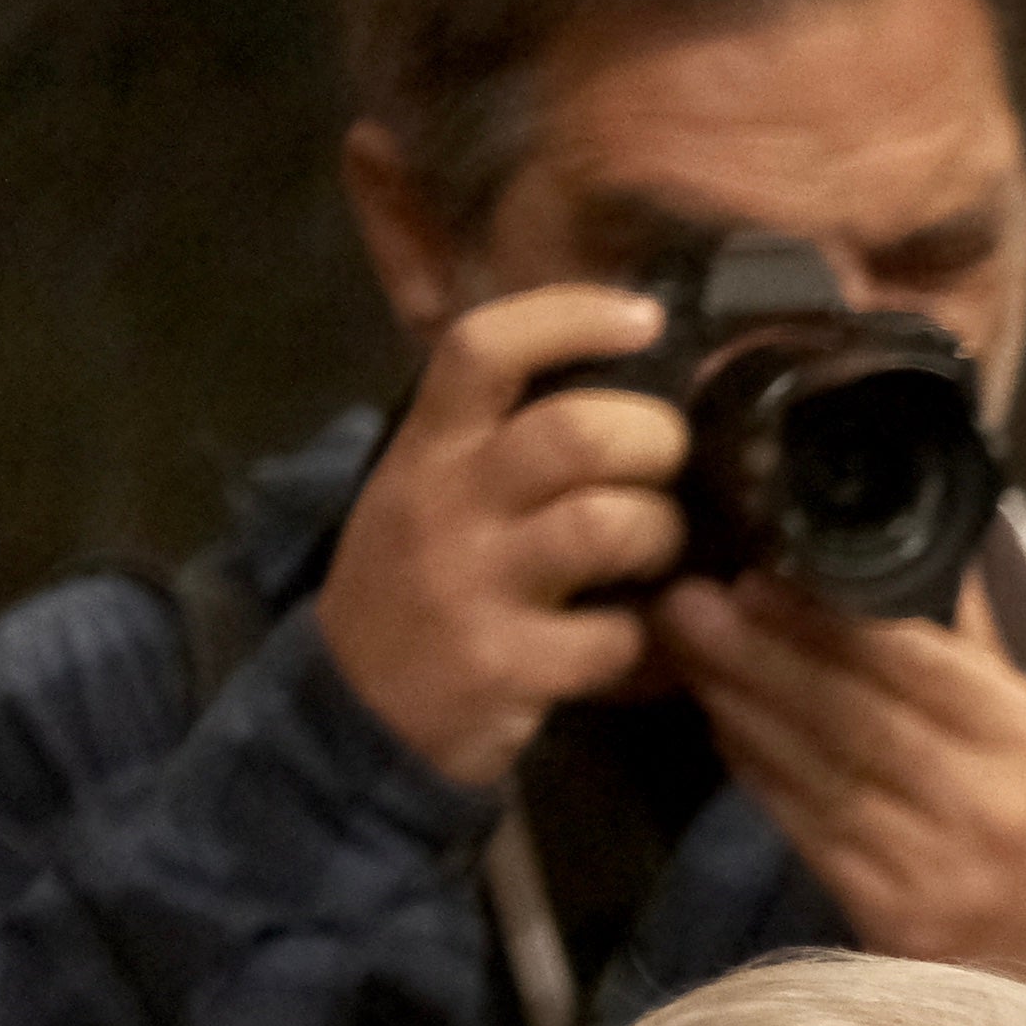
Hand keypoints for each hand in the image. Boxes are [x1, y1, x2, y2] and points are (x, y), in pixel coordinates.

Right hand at [318, 285, 688, 792]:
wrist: (355, 708)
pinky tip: (643, 638)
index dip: (568, 317)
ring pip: (607, 524)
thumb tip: (619, 370)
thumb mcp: (431, 486)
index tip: (642, 318)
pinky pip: (616, 636)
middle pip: (574, 434)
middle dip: (654, 442)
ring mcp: (472, 584)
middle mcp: (445, 502)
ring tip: (658, 551)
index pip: (482, 348)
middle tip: (669, 468)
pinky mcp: (504, 665)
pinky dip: (651, 638)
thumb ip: (501, 432)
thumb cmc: (417, 581)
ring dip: (660, 533)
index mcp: (428, 445)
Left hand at [661, 568, 1025, 1011]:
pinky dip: (761, 775)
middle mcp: (987, 804)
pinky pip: (809, 830)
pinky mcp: (894, 921)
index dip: (829, 621)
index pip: (920, 665)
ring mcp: (936, 868)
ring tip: (689, 653)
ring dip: (743, 708)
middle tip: (690, 604)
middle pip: (854, 715)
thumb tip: (911, 564)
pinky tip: (728, 729)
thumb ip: (982, 662)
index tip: (761, 579)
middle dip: (762, 654)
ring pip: (818, 771)